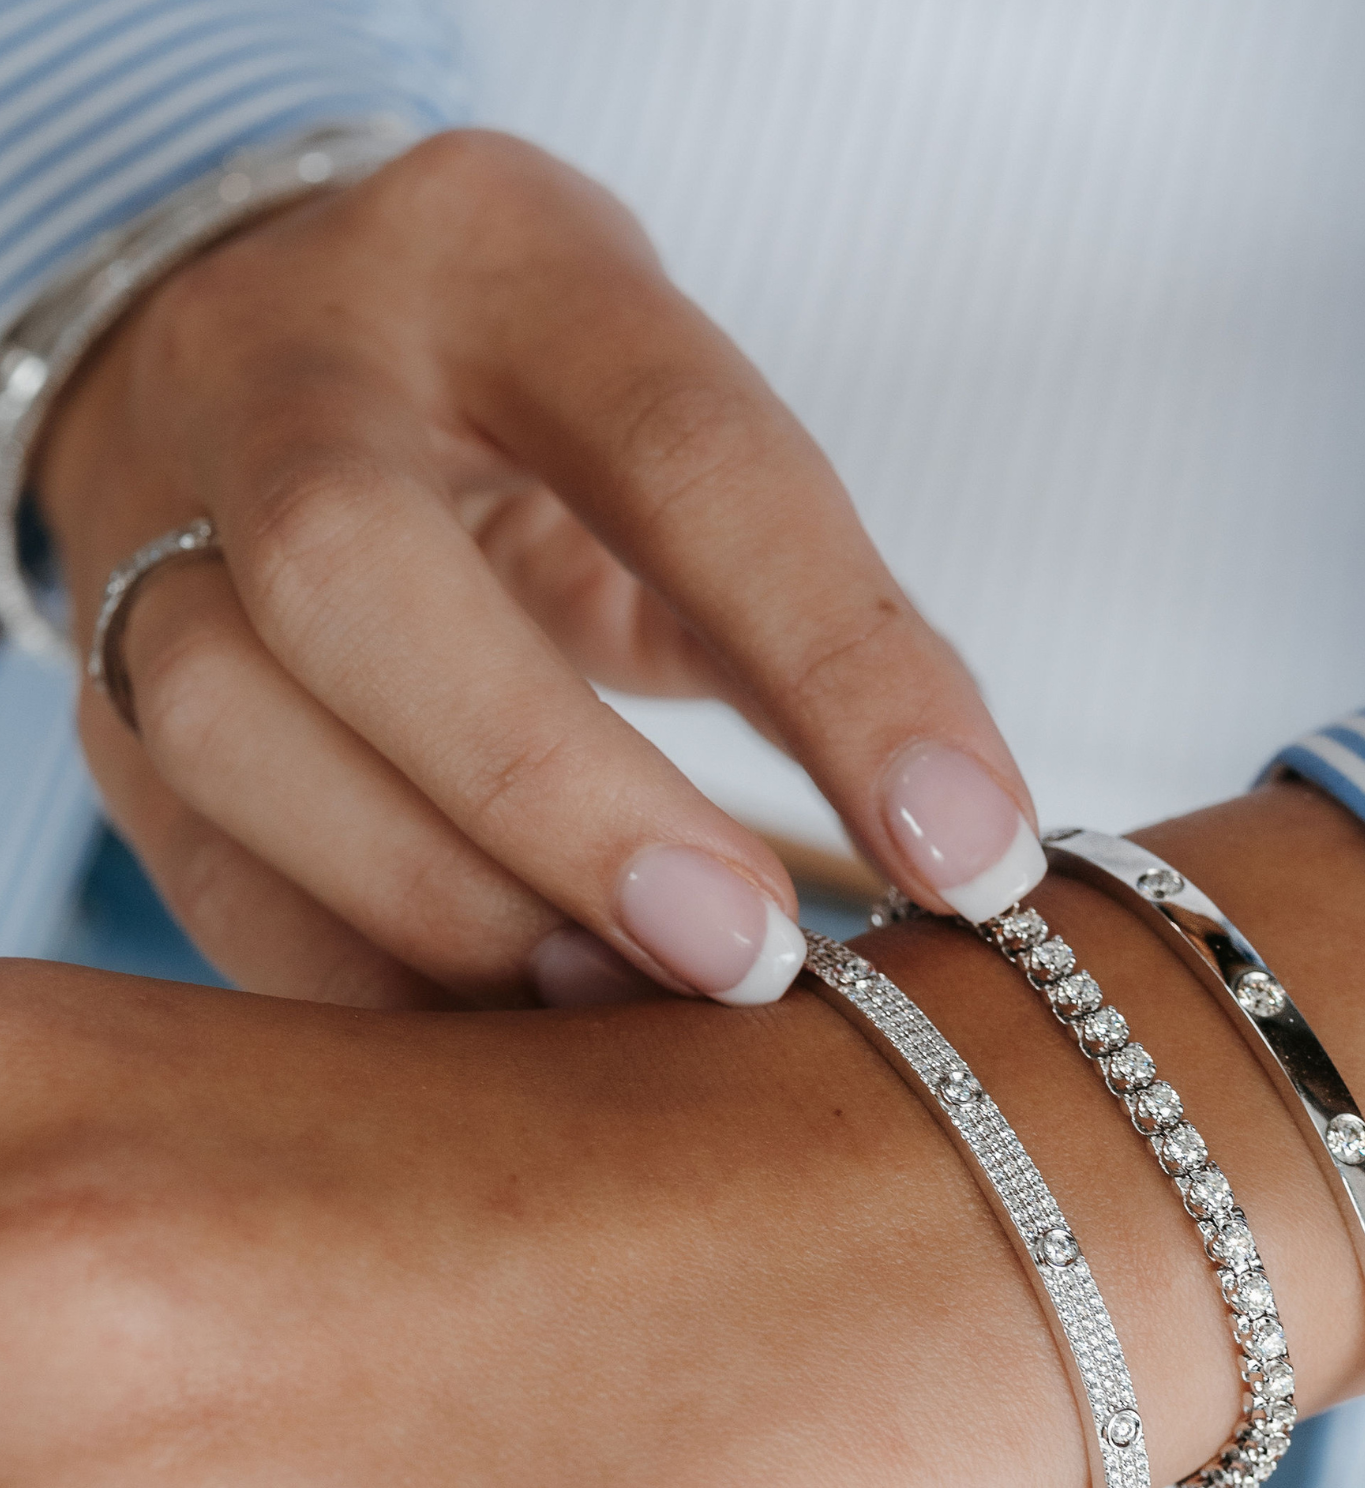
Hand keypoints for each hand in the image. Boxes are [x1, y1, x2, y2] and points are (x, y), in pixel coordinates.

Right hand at [32, 130, 1046, 1010]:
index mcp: (501, 269)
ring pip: (241, 730)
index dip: (841, 668)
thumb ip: (800, 617)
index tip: (969, 851)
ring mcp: (157, 532)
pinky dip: (362, 986)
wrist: (260, 367)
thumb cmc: (532, 424)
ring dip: (452, 910)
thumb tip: (953, 845)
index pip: (688, 456)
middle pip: (364, 576)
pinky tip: (500, 1056)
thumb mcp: (676, 447)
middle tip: (755, 960)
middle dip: (570, 799)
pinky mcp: (112, 699)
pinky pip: (203, 867)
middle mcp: (292, 374)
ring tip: (619, 1016)